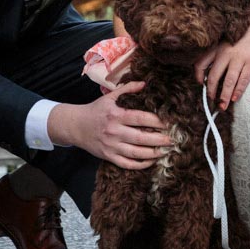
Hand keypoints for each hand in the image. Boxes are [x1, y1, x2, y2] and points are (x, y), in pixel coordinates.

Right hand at [47, 80, 171, 169]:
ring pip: (136, 153)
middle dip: (159, 140)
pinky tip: (151, 161)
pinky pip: (127, 164)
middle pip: (141, 138)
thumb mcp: (109, 96)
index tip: (169, 122)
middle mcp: (114, 131)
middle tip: (173, 140)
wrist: (76, 126)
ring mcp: (111, 146)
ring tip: (166, 151)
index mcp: (115, 115)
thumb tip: (145, 84)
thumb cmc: (95, 110)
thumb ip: (128, 89)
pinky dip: (141, 165)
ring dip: (153, 154)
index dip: (156, 121)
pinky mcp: (108, 157)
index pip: (140, 118)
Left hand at [193, 14, 249, 109]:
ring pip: (228, 81)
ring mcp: (239, 57)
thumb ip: (217, 52)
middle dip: (211, 91)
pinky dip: (238, 91)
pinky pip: (243, 80)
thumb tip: (210, 72)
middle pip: (213, 76)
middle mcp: (225, 52)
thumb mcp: (227, 40)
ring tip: (222, 106)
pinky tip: (235, 98)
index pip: (201, 63)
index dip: (198, 76)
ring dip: (224, 96)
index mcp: (217, 46)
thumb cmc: (245, 34)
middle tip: (212, 100)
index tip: (201, 84)